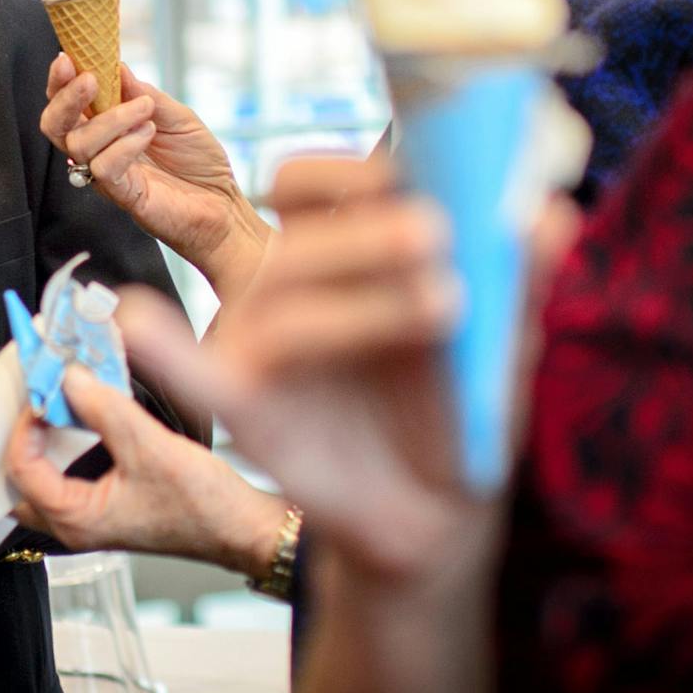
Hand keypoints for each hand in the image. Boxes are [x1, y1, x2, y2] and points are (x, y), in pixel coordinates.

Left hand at [3, 367, 287, 574]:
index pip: (22, 468)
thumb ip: (105, 408)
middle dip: (25, 437)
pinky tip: (84, 419)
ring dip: (45, 442)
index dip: (27, 425)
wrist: (242, 528)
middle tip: (40, 398)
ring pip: (45, 480)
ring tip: (56, 404)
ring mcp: (92, 519)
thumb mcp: (150, 446)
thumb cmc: (204, 504)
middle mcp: (76, 526)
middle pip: (21, 481)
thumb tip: (71, 378)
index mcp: (77, 521)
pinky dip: (67, 448)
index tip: (46, 390)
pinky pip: (69, 478)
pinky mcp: (109, 508)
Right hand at [42, 52, 273, 301]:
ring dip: (112, 118)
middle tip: (90, 79)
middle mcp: (100, 152)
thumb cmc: (199, 162)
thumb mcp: (177, 115)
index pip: (68, 105)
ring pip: (79, 144)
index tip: (67, 58)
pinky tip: (148, 134)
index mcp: (107, 129)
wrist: (224, 204)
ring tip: (146, 110)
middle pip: (56, 126)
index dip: (60, 82)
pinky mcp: (124, 196)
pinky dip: (124, 145)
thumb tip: (117, 66)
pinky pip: (104, 169)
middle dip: (66, 98)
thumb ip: (144, 93)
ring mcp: (109, 176)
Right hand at [116, 156, 475, 587]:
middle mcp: (293, 290)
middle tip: (441, 234)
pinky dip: (168, 350)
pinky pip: (198, 378)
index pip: (320, 184)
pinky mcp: (249, 414)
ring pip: (288, 306)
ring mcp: (265, 350)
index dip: (360, 171)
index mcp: (345, 257)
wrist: (436, 522)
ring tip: (449, 301)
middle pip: (307, 238)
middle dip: (375, 235)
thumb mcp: (500, 345)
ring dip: (365, 303)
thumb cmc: (458, 416)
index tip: (421, 175)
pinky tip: (138, 319)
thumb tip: (553, 212)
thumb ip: (518, 280)